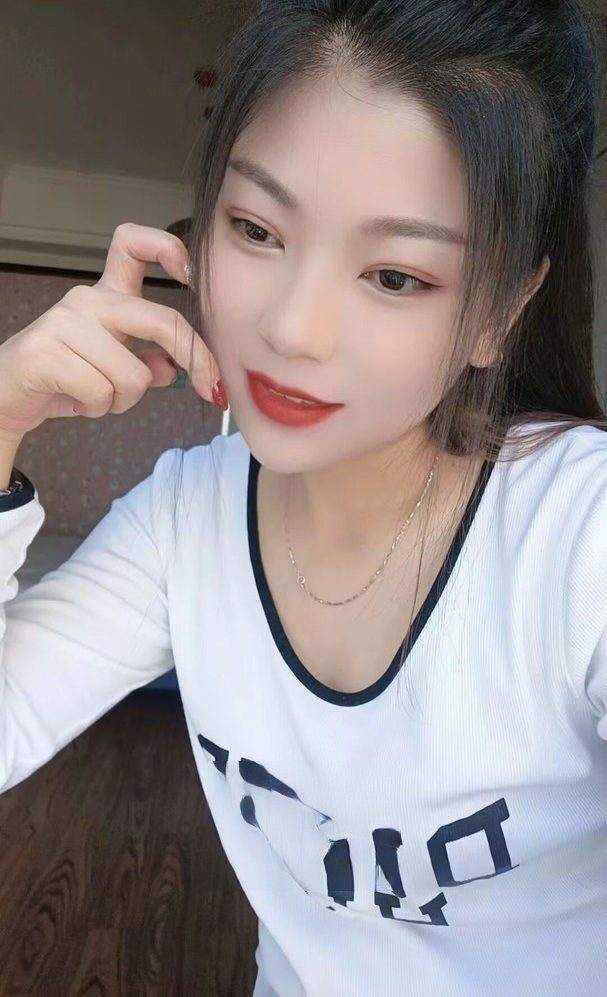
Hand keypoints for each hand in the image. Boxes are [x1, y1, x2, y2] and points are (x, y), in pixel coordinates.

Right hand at [0, 222, 219, 443]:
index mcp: (108, 296)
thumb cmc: (63, 379)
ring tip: (96, 397)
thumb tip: (173, 367)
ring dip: (123, 401)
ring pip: (134, 374)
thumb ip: (146, 362)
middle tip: (210, 388)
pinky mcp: (47, 352)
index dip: (171, 250)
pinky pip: (101, 392)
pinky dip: (97, 409)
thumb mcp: (113, 370)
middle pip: (160, 320)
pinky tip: (76, 401)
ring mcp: (66, 323)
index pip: (134, 244)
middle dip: (195, 358)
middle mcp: (89, 300)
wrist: (6, 396)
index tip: (192, 276)